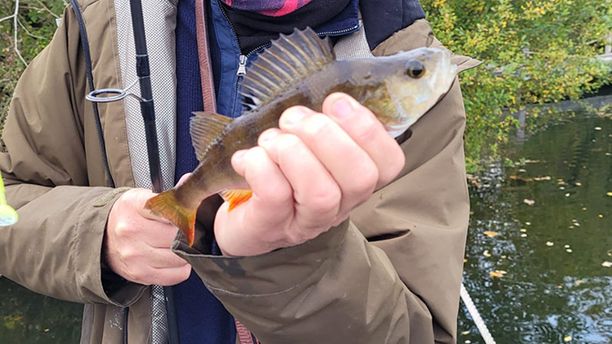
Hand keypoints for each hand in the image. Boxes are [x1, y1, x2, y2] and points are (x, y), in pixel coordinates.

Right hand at [105, 188, 190, 284]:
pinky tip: (175, 259)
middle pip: (177, 235)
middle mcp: (132, 230)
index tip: (192, 216)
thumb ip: (170, 194)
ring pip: (180, 256)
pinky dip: (182, 268)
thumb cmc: (129, 217)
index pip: (171, 209)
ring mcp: (135, 255)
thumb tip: (190, 181)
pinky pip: (176, 274)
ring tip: (182, 245)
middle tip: (192, 232)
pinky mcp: (140, 274)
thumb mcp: (144, 198)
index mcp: (134, 206)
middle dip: (190, 234)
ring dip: (187, 253)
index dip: (187, 214)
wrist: (102, 237)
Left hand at [214, 93, 404, 256]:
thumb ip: (324, 122)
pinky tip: (247, 157)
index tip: (335, 102)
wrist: (239, 217)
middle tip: (293, 118)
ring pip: (320, 191)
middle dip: (325, 135)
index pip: (390, 163)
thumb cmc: (279, 170)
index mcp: (355, 180)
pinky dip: (260, 166)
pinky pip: (274, 196)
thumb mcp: (307, 144)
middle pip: (360, 177)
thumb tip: (328, 93)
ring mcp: (307, 222)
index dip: (368, 128)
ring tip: (270, 139)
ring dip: (291, 151)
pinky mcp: (271, 228)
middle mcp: (340, 206)